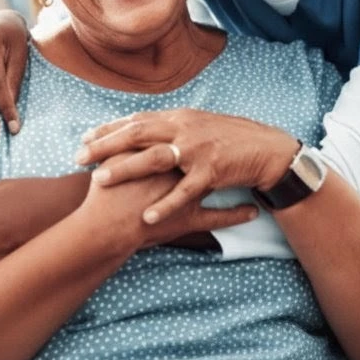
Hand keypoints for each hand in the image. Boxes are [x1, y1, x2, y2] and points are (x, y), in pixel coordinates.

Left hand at [75, 109, 298, 225]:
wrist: (267, 148)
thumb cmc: (231, 138)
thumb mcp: (199, 125)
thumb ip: (172, 126)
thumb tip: (145, 128)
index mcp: (180, 117)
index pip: (137, 120)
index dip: (109, 129)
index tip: (85, 137)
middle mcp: (185, 128)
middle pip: (137, 134)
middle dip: (105, 145)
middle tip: (79, 156)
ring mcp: (198, 149)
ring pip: (155, 157)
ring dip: (126, 168)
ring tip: (100, 179)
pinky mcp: (212, 171)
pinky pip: (184, 190)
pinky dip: (165, 203)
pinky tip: (147, 215)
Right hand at [80, 153, 260, 251]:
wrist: (105, 227)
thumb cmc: (105, 198)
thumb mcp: (115, 166)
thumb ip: (127, 154)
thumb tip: (124, 139)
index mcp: (160, 154)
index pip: (184, 139)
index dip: (197, 135)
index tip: (211, 132)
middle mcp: (177, 170)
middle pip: (205, 154)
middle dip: (219, 150)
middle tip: (232, 146)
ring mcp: (187, 194)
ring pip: (218, 184)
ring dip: (236, 178)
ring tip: (252, 175)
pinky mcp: (191, 220)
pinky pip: (219, 218)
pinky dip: (236, 215)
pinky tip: (254, 212)